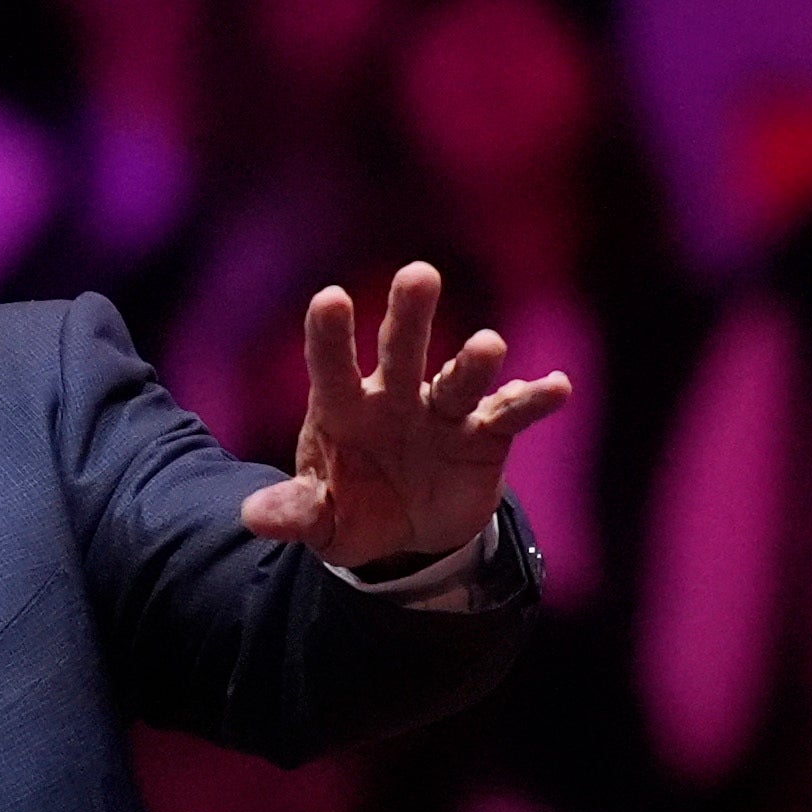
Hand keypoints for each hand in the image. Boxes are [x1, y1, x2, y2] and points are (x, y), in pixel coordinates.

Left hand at [238, 262, 570, 569]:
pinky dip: (532, 399)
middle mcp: (395, 396)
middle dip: (409, 314)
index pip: (331, 365)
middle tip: (418, 275)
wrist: (407, 536)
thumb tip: (254, 516)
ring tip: (487, 346)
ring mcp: (442, 410)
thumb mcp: (321, 521)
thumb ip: (295, 512)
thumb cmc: (353, 511)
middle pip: (402, 348)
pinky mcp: (485, 434)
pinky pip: (510, 413)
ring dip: (474, 362)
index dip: (330, 335)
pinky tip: (557, 387)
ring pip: (459, 377)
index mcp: (343, 408)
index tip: (330, 299)